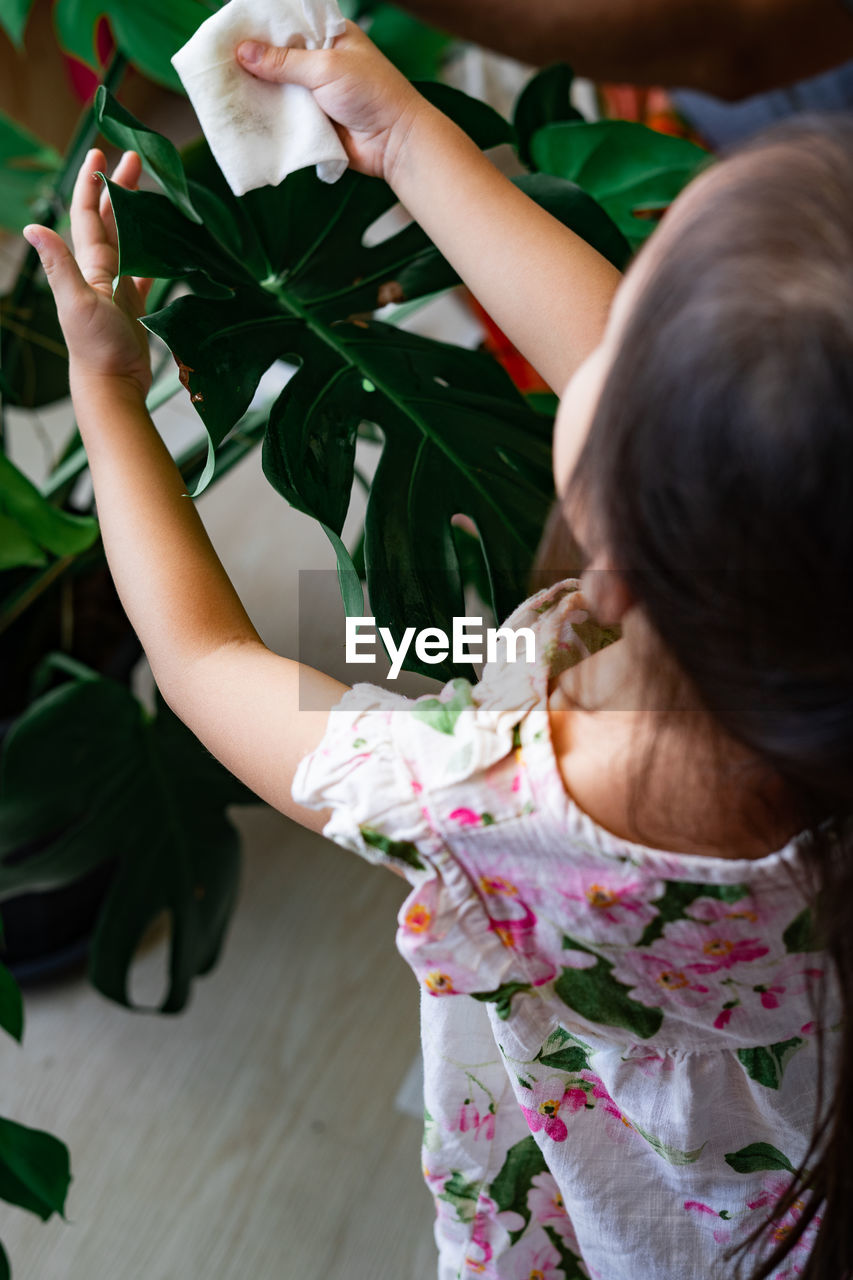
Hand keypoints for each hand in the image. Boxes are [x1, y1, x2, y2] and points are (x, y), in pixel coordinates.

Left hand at [24, 148, 152, 400]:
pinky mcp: (136, 309)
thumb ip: (58, 264)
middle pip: (111, 222)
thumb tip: (32, 227)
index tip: (102, 153)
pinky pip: (147, 274)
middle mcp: (102, 273)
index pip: (89, 216)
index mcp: (89, 266)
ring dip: (139, 219)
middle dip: (120, 190)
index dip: (94, 184)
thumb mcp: (76, 301)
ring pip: (130, 243)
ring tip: (155, 196)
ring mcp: (119, 290)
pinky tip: (167, 248)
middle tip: (136, 160)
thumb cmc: (95, 346)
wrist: (112, 384)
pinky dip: (155, 258)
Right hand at [236, 21, 428, 183]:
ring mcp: (314, 90)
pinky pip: (283, 113)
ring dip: (255, 88)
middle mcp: (319, 59)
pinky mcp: (311, 119)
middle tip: (218, 60)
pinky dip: (266, 114)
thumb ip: (285, 61)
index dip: (259, 25)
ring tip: (223, 86)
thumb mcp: (326, 67)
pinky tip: (241, 111)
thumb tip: (242, 51)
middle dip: (251, 59)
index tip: (229, 30)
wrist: (394, 143)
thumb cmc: (372, 94)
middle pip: (276, 54)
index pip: (286, 21)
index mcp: (328, 34)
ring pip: (276, 85)